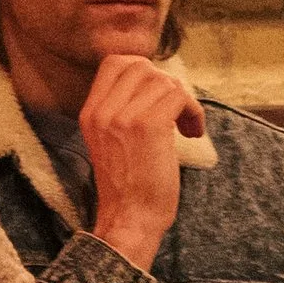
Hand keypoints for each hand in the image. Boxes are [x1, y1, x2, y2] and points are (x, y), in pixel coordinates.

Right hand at [80, 53, 204, 273]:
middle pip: (141, 66)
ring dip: (183, 101)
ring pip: (163, 81)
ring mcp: (123, 117)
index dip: (144, 71)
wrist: (129, 220)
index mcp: (90, 113)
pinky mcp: (148, 126)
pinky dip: (193, 111)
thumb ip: (122, 112)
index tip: (157, 96)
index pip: (114, 63)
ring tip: (186, 127)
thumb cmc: (130, 188)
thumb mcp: (112, 142)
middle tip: (176, 111)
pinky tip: (192, 132)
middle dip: (166, 83)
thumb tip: (157, 84)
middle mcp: (102, 111)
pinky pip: (178, 96)